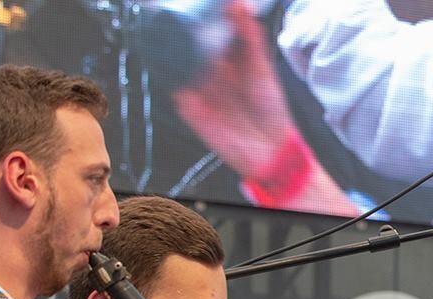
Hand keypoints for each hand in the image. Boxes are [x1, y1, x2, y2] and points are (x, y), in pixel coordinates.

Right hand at [171, 0, 356, 213]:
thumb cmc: (271, 111)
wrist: (270, 150)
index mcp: (229, 59)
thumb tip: (239, 3)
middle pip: (187, 45)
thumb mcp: (262, 67)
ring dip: (167, 48)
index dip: (200, 16)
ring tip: (162, 28)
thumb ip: (250, 36)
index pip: (208, 31)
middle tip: (172, 9)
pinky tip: (164, 61)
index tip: (194, 0)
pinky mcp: (189, 106)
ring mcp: (198, 88)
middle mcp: (211, 71)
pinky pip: (172, 87)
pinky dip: (166, 75)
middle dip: (178, 28)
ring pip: (175, 63)